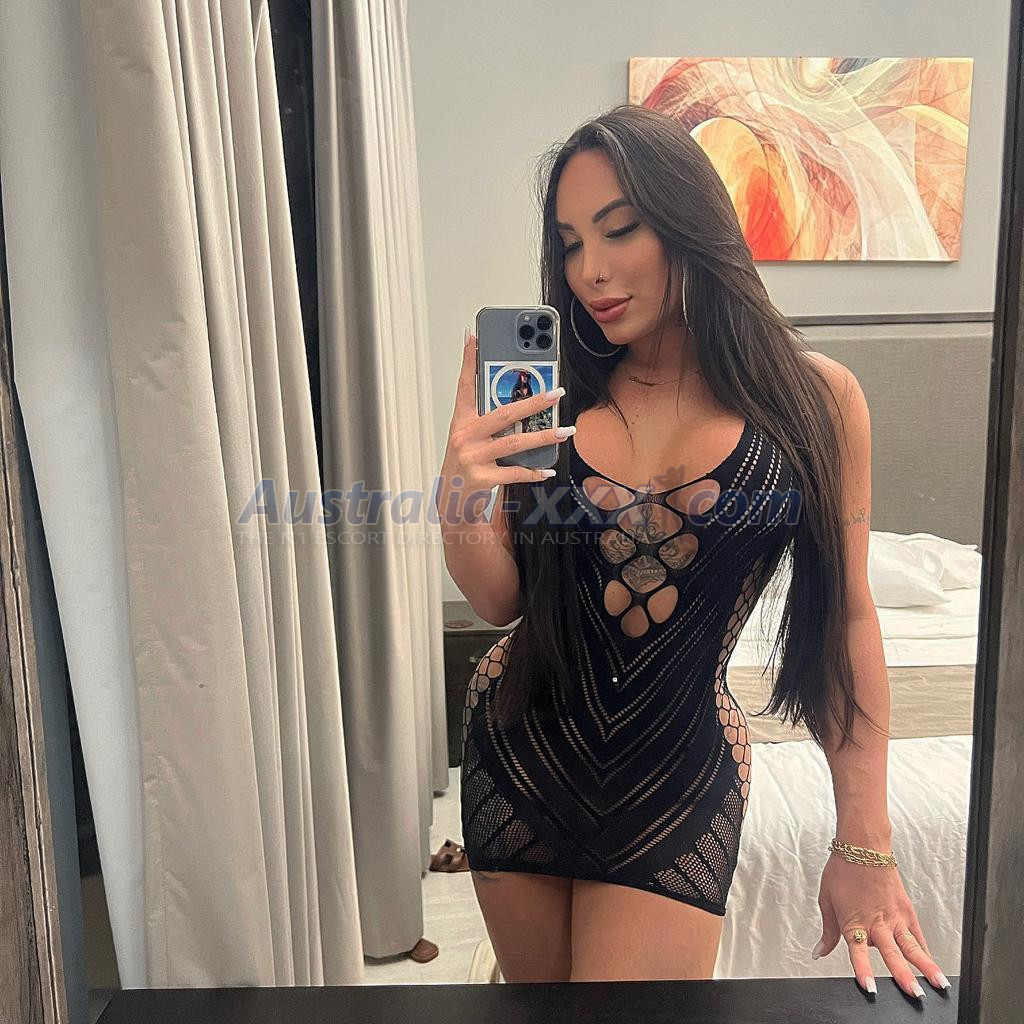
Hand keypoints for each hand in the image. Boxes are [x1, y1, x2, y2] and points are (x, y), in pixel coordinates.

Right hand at [440, 328, 569, 499]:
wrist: (453, 502)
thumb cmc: (465, 464)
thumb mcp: (469, 438)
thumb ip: (488, 419)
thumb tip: (518, 402)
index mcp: (461, 422)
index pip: (465, 386)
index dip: (468, 361)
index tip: (473, 337)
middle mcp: (465, 437)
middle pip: (504, 413)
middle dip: (533, 402)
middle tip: (556, 394)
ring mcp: (473, 458)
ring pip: (515, 442)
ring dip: (544, 437)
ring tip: (565, 431)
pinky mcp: (482, 478)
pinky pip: (515, 472)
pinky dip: (534, 471)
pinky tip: (547, 470)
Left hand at [811, 852, 950, 1000]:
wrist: (862, 846)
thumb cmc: (842, 870)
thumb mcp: (826, 900)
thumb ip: (828, 931)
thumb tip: (819, 952)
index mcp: (854, 922)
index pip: (858, 953)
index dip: (863, 972)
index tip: (869, 989)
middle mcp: (876, 922)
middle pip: (892, 954)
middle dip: (903, 976)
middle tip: (914, 996)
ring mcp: (894, 917)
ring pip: (912, 946)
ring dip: (925, 967)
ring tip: (938, 986)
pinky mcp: (906, 909)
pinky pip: (917, 933)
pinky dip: (925, 949)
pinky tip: (933, 963)